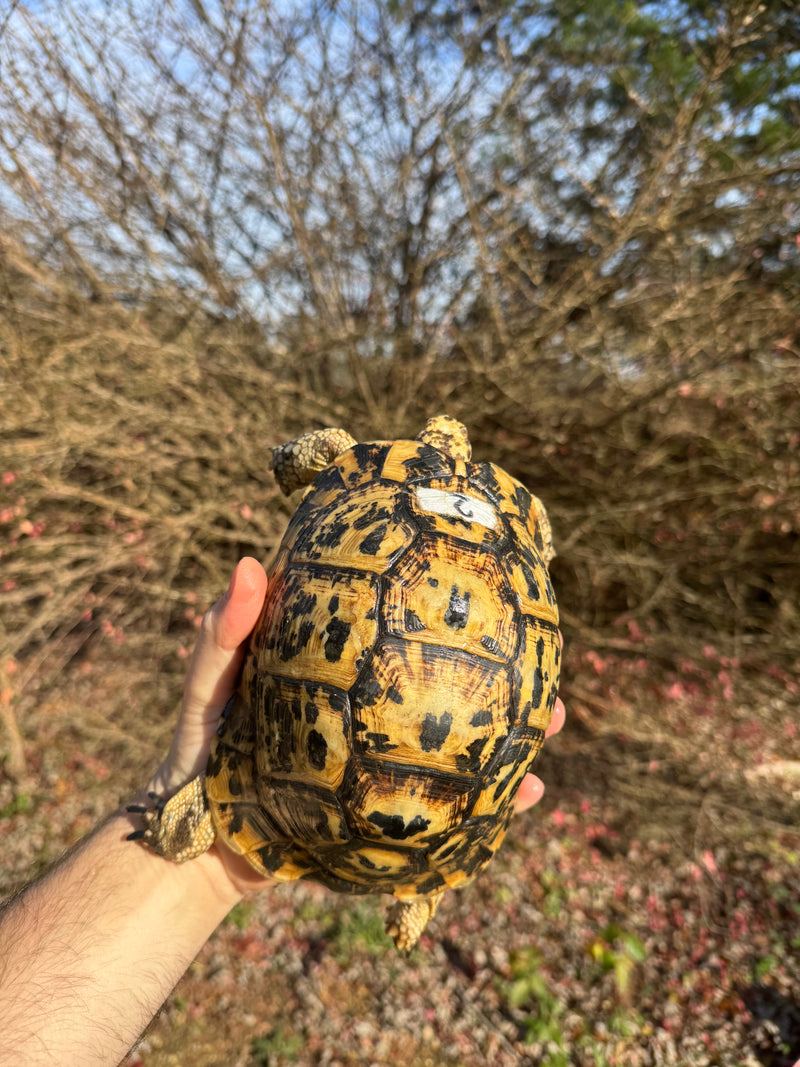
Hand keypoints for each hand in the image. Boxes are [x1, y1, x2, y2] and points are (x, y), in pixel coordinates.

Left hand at [147, 559, 563, 887]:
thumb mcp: (208, 684)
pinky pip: (453, 807)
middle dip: (506, 671)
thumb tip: (253, 563)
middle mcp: (380, 712)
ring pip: (466, 742)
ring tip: (553, 720)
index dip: (450, 610)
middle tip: (546, 653)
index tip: (493, 584)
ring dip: (517, 732)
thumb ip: (224, 633)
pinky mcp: (392, 816)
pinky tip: (529, 793)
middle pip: (454, 684)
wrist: (196, 842)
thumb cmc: (201, 748)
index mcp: (349, 671)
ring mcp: (390, 764)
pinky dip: (494, 805)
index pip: (408, 632)